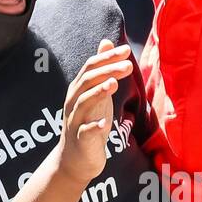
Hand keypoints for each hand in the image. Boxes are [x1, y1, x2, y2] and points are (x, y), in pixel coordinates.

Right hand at [55, 39, 132, 184]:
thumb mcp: (96, 93)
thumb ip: (101, 69)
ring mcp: (75, 121)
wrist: (75, 160)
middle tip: (128, 65)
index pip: (91, 68)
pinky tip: (105, 124)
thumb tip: (106, 42)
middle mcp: (74, 102)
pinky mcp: (80, 140)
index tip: (126, 50)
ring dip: (98, 93)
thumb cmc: (88, 122)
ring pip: (83, 104)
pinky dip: (94, 127)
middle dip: (107, 71)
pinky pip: (85, 132)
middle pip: (87, 82)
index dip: (107, 58)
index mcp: (78, 90)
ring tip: (114, 84)